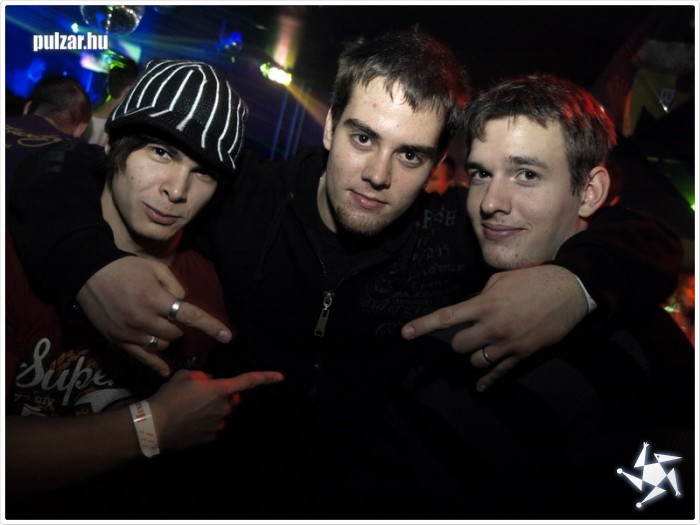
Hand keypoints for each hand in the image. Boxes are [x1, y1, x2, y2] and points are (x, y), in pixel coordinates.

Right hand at [76, 257, 232, 376]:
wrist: (86, 275)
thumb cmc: (124, 268)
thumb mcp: (155, 268)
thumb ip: (175, 287)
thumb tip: (184, 304)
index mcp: (155, 299)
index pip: (189, 316)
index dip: (210, 326)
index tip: (228, 336)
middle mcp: (143, 320)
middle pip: (176, 333)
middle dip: (180, 325)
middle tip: (171, 313)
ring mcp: (130, 333)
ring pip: (162, 345)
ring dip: (167, 337)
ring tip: (160, 325)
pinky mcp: (118, 341)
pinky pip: (142, 358)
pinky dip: (157, 364)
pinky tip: (167, 372)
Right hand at [148, 369, 283, 450]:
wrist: (154, 425)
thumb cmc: (170, 396)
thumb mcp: (185, 376)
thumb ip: (203, 378)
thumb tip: (209, 383)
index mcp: (221, 389)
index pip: (248, 381)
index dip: (266, 377)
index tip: (281, 377)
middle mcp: (224, 408)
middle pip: (230, 400)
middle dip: (220, 397)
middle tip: (198, 396)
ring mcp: (218, 424)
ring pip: (220, 414)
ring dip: (211, 411)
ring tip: (188, 410)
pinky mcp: (209, 438)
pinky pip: (212, 427)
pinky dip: (204, 424)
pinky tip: (188, 423)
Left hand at [402, 265, 588, 390]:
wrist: (570, 291)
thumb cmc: (533, 280)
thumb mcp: (500, 281)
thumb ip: (481, 297)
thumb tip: (470, 311)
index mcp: (485, 305)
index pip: (447, 318)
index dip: (424, 326)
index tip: (405, 333)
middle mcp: (493, 327)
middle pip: (459, 346)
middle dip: (460, 340)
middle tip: (470, 332)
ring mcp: (508, 344)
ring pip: (476, 361)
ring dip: (476, 354)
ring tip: (485, 345)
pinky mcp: (522, 355)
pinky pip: (499, 374)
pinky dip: (487, 381)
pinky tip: (479, 388)